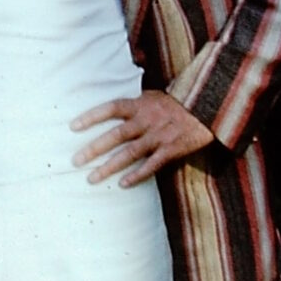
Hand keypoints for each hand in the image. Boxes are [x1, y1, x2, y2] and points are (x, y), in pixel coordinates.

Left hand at [71, 90, 213, 186]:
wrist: (208, 108)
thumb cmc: (178, 102)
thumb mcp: (153, 96)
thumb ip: (134, 104)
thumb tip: (111, 110)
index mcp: (140, 104)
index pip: (110, 108)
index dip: (91, 117)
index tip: (72, 127)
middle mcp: (147, 120)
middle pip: (116, 135)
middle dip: (94, 148)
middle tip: (75, 160)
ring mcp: (159, 136)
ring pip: (130, 153)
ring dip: (109, 167)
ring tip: (92, 178)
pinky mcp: (172, 149)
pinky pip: (152, 165)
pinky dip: (138, 175)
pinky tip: (123, 184)